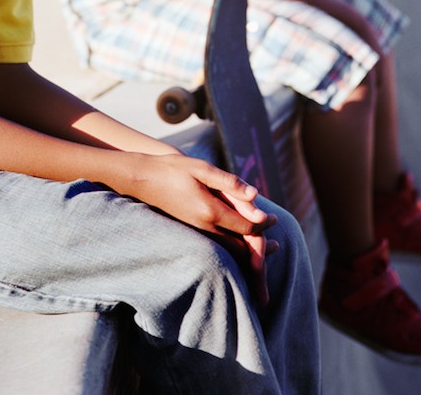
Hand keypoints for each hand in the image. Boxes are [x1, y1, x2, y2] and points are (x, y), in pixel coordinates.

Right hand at [118, 152, 278, 303]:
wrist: (143, 179)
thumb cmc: (173, 169)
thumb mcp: (202, 169)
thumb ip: (229, 182)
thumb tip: (256, 194)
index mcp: (210, 211)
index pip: (246, 226)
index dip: (263, 224)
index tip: (275, 219)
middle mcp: (205, 227)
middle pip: (240, 246)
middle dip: (260, 247)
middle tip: (278, 246)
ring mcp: (197, 231)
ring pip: (229, 249)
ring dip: (247, 251)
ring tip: (265, 249)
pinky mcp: (192, 231)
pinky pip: (218, 245)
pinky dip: (234, 247)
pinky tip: (239, 241)